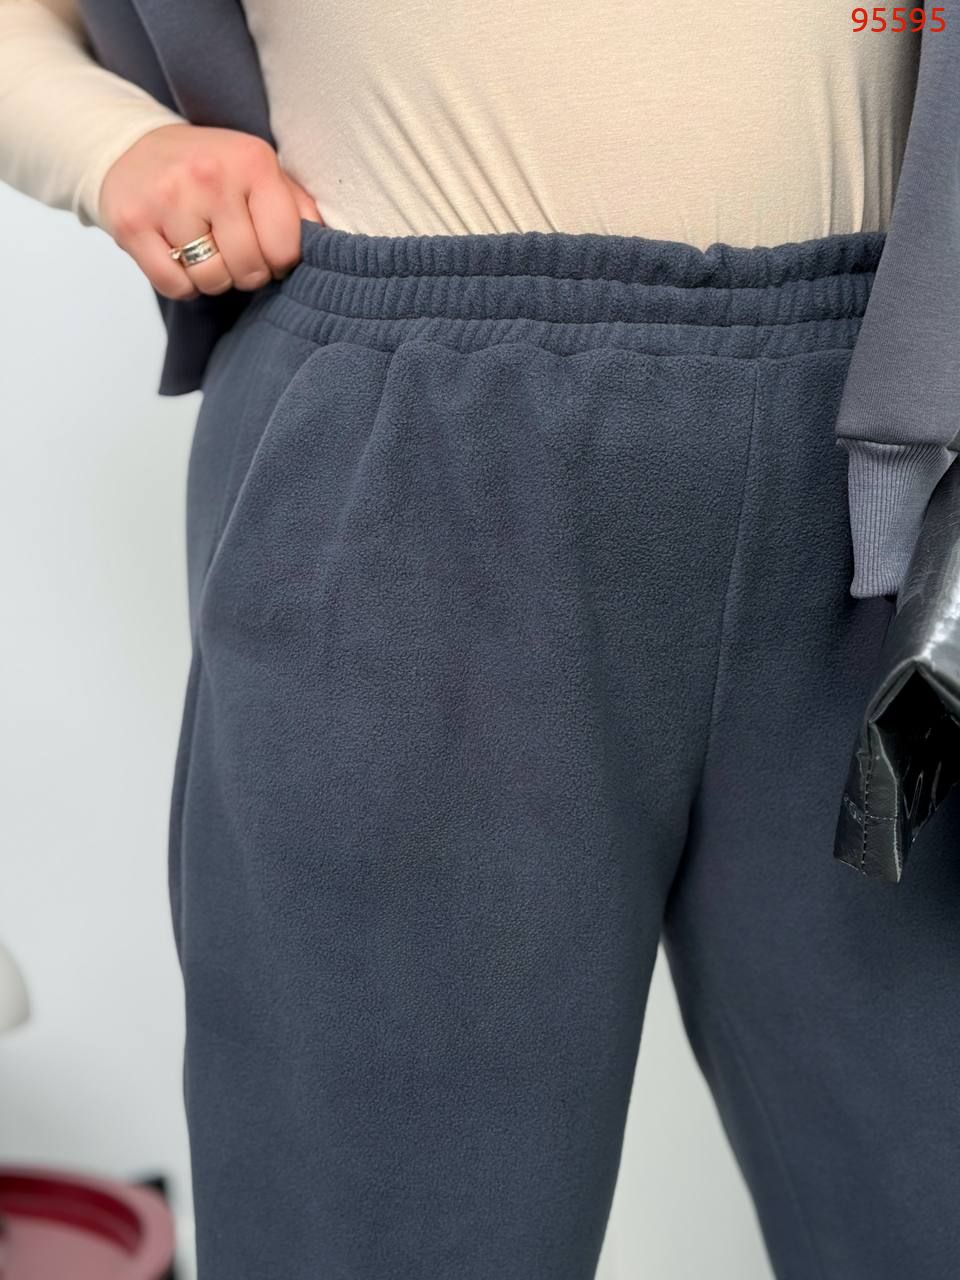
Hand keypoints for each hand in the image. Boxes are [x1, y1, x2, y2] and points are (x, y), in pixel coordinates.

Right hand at [98, 123, 322, 300]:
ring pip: (212, 281)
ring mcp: (168, 199)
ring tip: (203, 249)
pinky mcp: (133, 223)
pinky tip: (177, 255)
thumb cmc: (208, 168)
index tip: (266, 250)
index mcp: (252, 161)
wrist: (131, 146)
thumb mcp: (258, 171)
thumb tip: (329, 245)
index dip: (280, 262)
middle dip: (246, 272)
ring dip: (212, 278)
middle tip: (231, 251)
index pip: (285, 248)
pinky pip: (175, 286)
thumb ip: (296, 206)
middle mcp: (210, 176)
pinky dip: (181, 283)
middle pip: (249, 269)